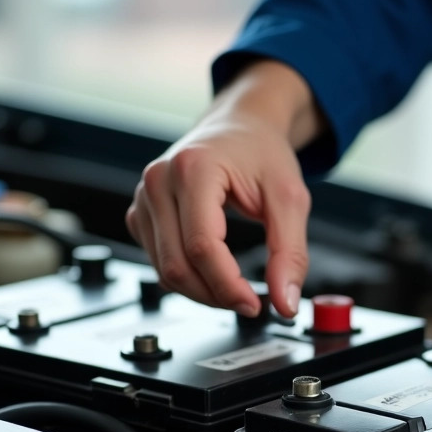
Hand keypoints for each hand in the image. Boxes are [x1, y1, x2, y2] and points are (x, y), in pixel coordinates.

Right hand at [126, 61, 323, 317]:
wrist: (240, 127)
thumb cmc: (261, 153)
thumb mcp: (290, 198)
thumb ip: (290, 253)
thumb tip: (286, 303)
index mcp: (192, 169)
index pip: (201, 246)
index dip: (228, 285)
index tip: (255, 304)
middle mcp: (158, 182)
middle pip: (177, 265)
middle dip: (216, 295)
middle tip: (251, 302)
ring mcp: (144, 199)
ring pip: (164, 271)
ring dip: (202, 292)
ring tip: (237, 288)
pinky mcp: (141, 215)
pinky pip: (158, 262)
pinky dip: (188, 279)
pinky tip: (215, 273)